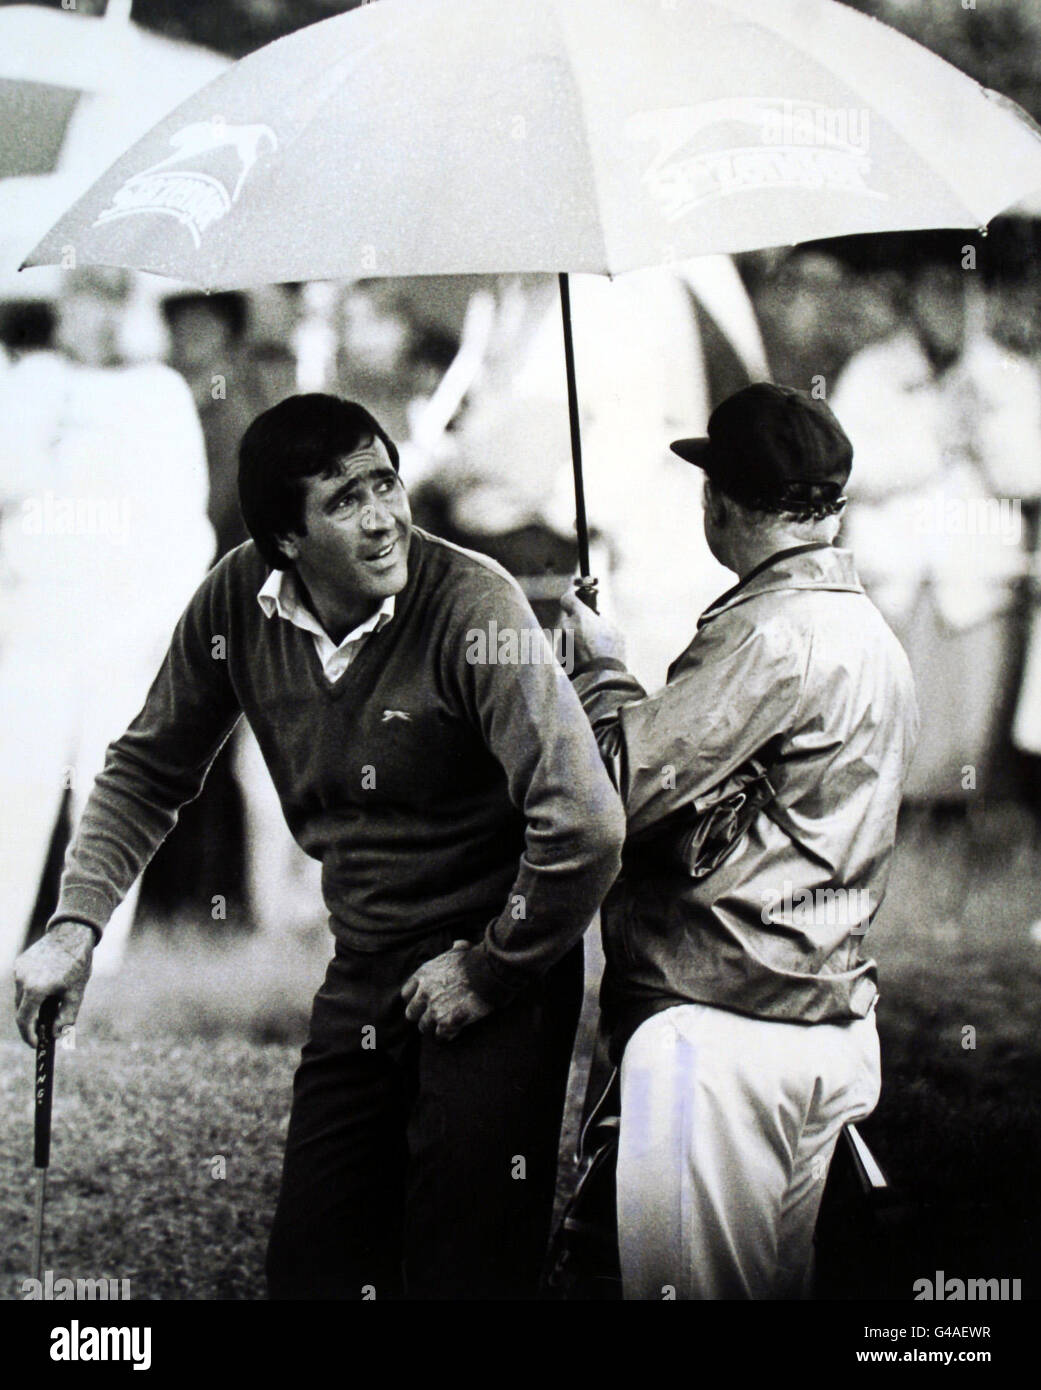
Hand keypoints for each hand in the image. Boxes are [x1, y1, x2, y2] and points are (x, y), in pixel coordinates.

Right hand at [14, 921, 94, 1046]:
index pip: (24, 1020)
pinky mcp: (20, 963)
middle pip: (21, 1010)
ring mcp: (19, 970)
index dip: (28, 1035)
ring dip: (30, 1005)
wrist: (73, 933)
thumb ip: (65, 1017)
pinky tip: (45, 989)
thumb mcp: (76, 994)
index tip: (35, 1043)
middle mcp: (23, 979)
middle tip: (42, 1030)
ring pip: (20, 997)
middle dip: (30, 1022)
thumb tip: (54, 1035)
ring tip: (48, 1007)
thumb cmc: (77, 964)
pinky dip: (30, 991)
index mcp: (35, 989)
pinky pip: (22, 983)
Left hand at [401, 940, 493, 1041]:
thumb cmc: (477, 959)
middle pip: (411, 1012)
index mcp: (424, 975)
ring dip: (433, 1028)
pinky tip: (453, 1034)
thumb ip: (455, 949)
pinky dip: (446, 1036)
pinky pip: (440, 1036)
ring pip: (424, 1027)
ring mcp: (434, 1009)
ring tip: (442, 1029)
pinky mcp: (446, 1022)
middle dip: (421, 1015)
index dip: (415, 999)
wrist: (488, 973)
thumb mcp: (461, 950)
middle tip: (432, 1017)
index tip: (423, 1002)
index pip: (406, 993)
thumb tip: (458, 944)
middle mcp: (424, 992)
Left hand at [559, 583, 626, 667]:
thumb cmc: (612, 653)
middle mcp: (567, 627)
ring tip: (591, 655)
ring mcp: (561, 643)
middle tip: (591, 636)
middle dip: (577, 627)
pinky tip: (585, 663)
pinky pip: (565, 652)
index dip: (571, 600)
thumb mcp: (614, 631)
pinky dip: (572, 655)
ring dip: (575, 642)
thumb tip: (595, 618)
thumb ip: (600, 621)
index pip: (567, 599)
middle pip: (569, 622)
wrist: (601, 680)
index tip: (575, 602)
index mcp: (581, 616)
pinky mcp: (559, 658)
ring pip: (567, 638)